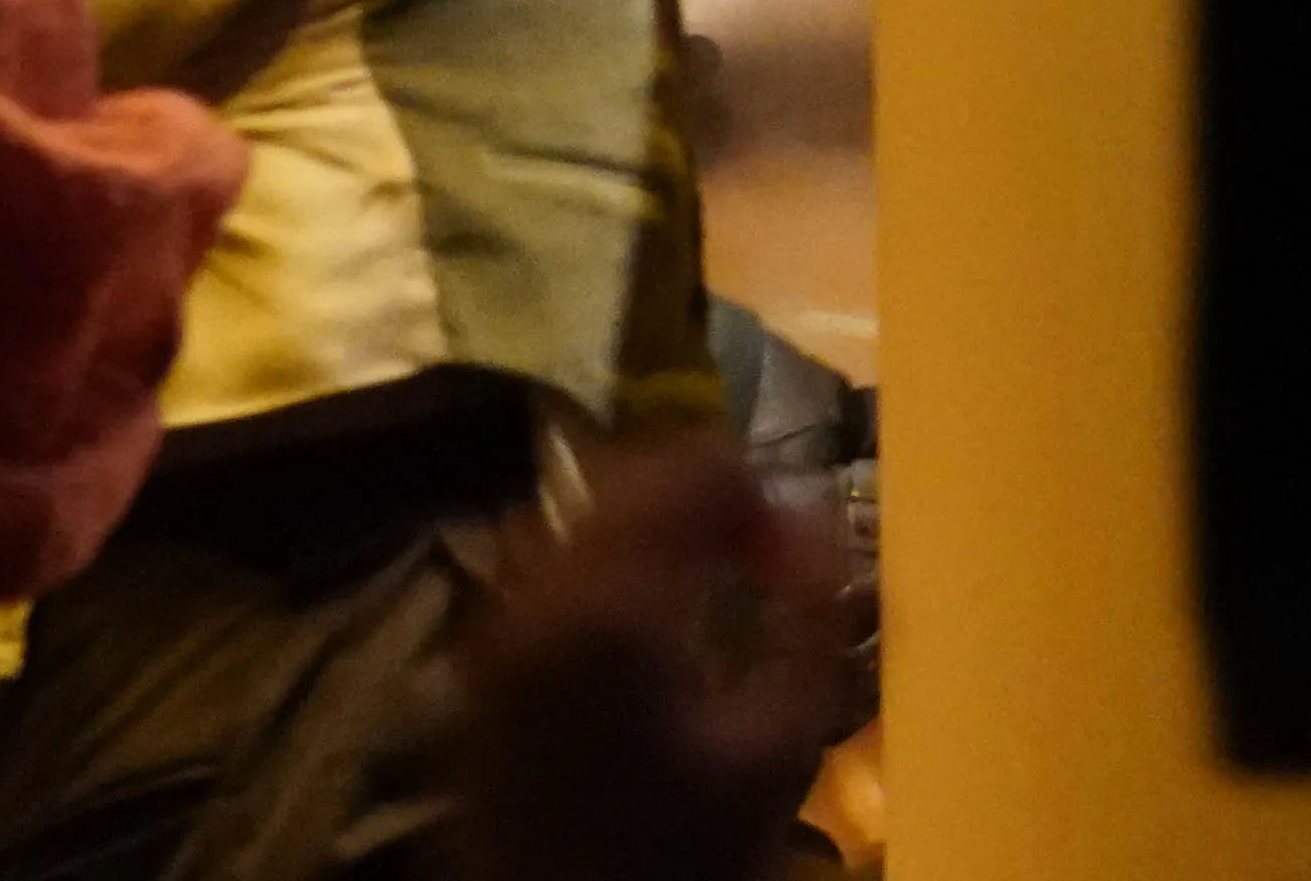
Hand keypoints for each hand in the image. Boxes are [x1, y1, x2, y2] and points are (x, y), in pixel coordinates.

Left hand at [448, 434, 867, 880]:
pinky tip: (654, 616)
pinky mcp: (487, 656)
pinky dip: (611, 559)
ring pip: (588, 511)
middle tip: (767, 559)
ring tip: (717, 580)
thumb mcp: (783, 744)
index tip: (797, 555)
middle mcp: (541, 591)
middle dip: (708, 499)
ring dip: (658, 523)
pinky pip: (553, 562)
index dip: (760, 488)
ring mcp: (502, 623)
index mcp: (616, 603)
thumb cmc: (689, 849)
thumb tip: (822, 530)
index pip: (692, 467)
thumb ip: (814, 621)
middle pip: (633, 472)